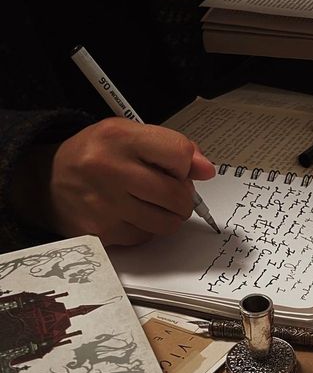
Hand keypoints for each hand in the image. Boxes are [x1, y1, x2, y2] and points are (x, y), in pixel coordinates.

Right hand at [15, 118, 215, 245]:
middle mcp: (110, 170)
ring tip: (151, 203)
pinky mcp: (102, 233)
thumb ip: (170, 147)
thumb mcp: (128, 135)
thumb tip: (206, 169)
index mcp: (119, 138)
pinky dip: (145, 229)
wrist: (45, 181)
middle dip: (182, 198)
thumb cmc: (95, 156)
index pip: (179, 154)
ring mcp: (105, 205)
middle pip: (177, 195)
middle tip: (170, 192)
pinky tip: (130, 214)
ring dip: (168, 216)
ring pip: (166, 223)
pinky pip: (145, 237)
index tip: (176, 168)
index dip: (185, 165)